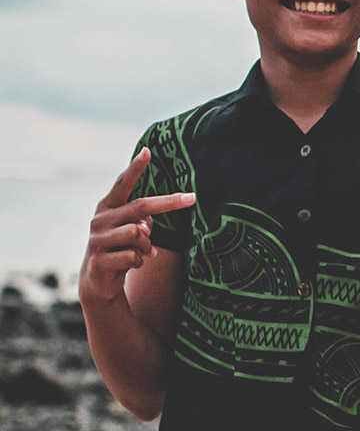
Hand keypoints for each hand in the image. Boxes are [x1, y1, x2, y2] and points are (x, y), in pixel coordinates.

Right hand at [81, 148, 194, 302]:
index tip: (147, 151)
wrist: (99, 279)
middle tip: (192, 198)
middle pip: (141, 206)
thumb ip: (142, 221)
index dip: (135, 168)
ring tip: (141, 252)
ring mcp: (97, 239)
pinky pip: (133, 256)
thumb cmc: (122, 247)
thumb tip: (142, 227)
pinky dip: (139, 260)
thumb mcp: (134, 230)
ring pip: (137, 233)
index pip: (123, 183)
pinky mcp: (99, 259)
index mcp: (109, 206)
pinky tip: (132, 263)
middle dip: (169, 202)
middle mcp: (100, 218)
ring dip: (147, 244)